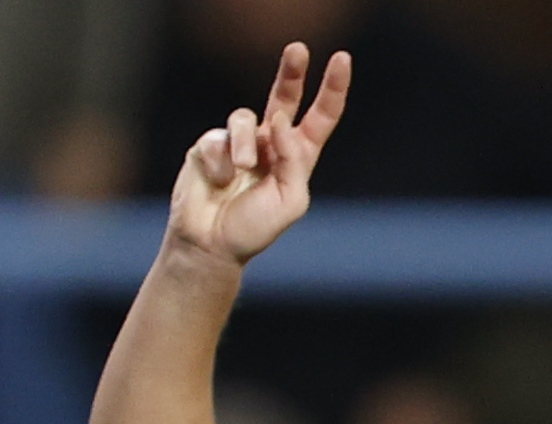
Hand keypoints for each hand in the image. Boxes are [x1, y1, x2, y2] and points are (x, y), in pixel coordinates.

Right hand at [165, 42, 349, 270]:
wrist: (209, 246)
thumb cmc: (253, 230)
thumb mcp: (291, 201)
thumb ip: (294, 159)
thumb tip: (280, 120)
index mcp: (297, 157)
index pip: (320, 117)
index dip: (332, 89)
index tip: (341, 59)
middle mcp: (270, 144)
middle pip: (284, 96)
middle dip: (291, 71)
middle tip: (298, 49)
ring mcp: (239, 143)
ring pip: (245, 118)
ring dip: (245, 144)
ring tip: (241, 171)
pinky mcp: (211, 145)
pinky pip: (218, 137)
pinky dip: (219, 160)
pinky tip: (217, 181)